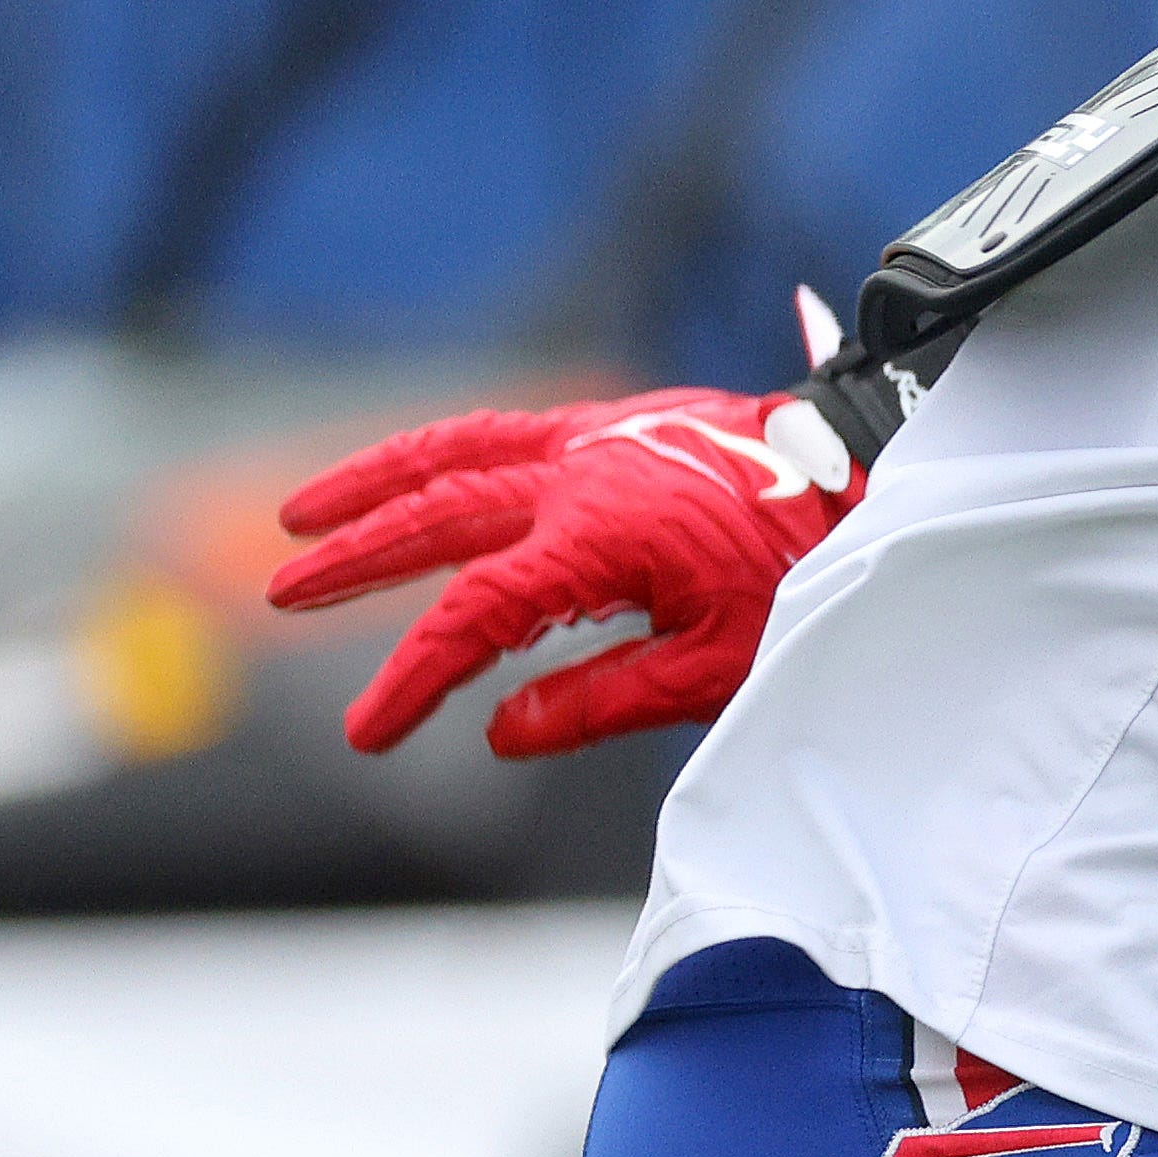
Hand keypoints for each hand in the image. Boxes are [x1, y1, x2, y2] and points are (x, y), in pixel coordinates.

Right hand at [269, 387, 868, 757]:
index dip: (413, 678)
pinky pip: (501, 432)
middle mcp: (581, 474)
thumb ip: (602, 699)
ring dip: (372, 486)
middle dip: (355, 560)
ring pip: (454, 452)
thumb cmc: (808, 571)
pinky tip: (409, 479)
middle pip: (437, 516)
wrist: (874, 469)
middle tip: (282, 593)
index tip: (369, 732)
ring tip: (300, 517)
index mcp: (599, 536)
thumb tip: (499, 731)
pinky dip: (439, 453)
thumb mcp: (718, 663)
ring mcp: (594, 439)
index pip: (473, 615)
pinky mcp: (613, 424)